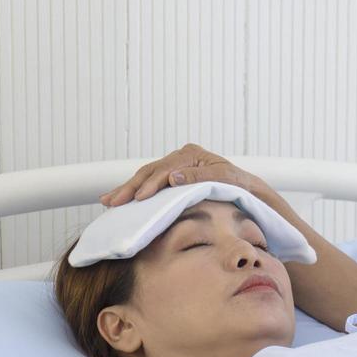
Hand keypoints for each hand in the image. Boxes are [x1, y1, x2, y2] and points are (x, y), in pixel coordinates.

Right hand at [101, 145, 265, 206]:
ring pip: (146, 176)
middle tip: (114, 201)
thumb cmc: (239, 185)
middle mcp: (181, 156)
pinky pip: (150, 181)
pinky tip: (120, 198)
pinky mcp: (173, 176)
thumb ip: (199, 177)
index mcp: (192, 154)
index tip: (140, 197)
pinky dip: (135, 190)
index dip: (151, 184)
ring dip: (127, 189)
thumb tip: (172, 177)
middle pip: (150, 171)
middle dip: (131, 187)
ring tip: (108, 200)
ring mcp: (175, 165)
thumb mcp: (224, 179)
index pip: (166, 170)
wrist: (248, 189)